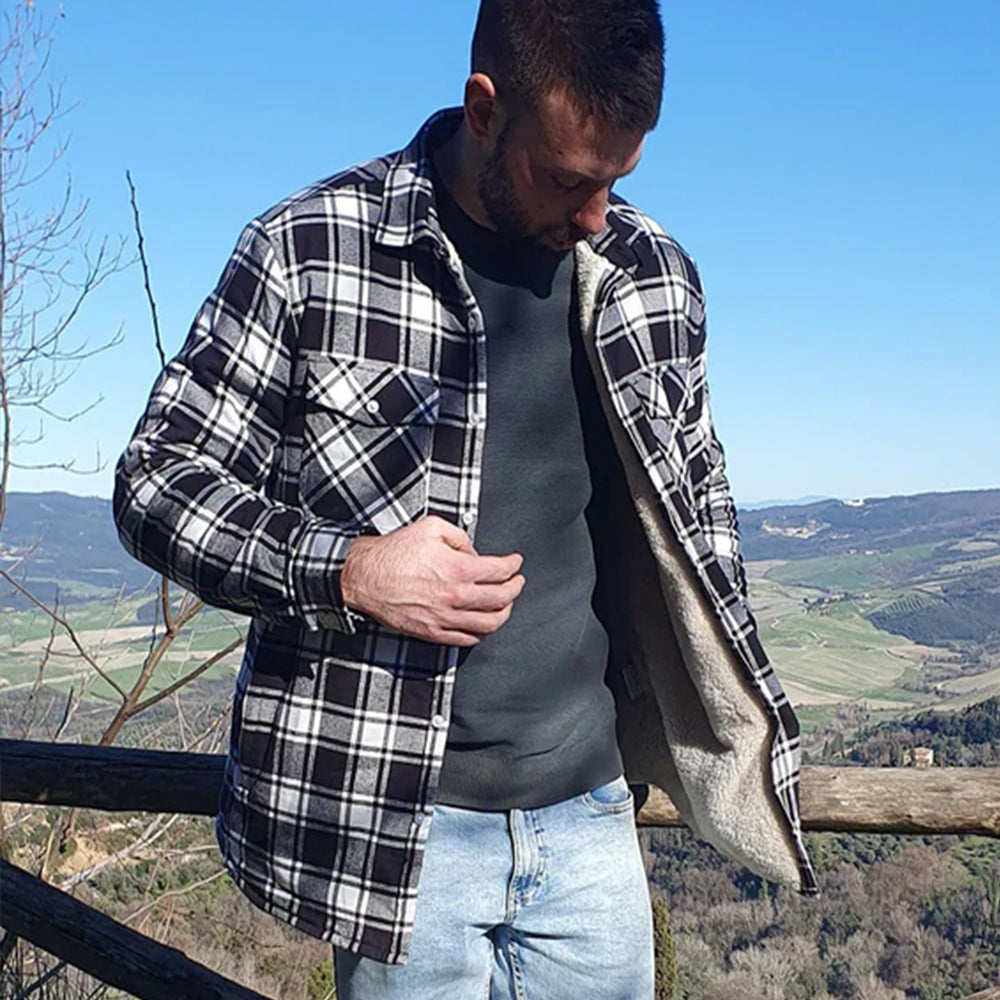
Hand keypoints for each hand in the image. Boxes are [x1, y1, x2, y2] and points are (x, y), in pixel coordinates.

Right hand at [340, 515, 524, 646]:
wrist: (365, 577)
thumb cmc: (393, 553)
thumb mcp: (431, 527)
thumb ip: (460, 537)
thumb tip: (474, 552)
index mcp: (459, 569)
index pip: (500, 570)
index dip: (513, 565)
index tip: (516, 562)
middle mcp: (456, 596)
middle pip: (502, 598)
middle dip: (516, 588)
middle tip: (517, 582)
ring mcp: (446, 618)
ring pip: (490, 623)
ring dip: (504, 613)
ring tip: (506, 604)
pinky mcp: (434, 632)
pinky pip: (468, 639)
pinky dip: (482, 632)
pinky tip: (484, 622)